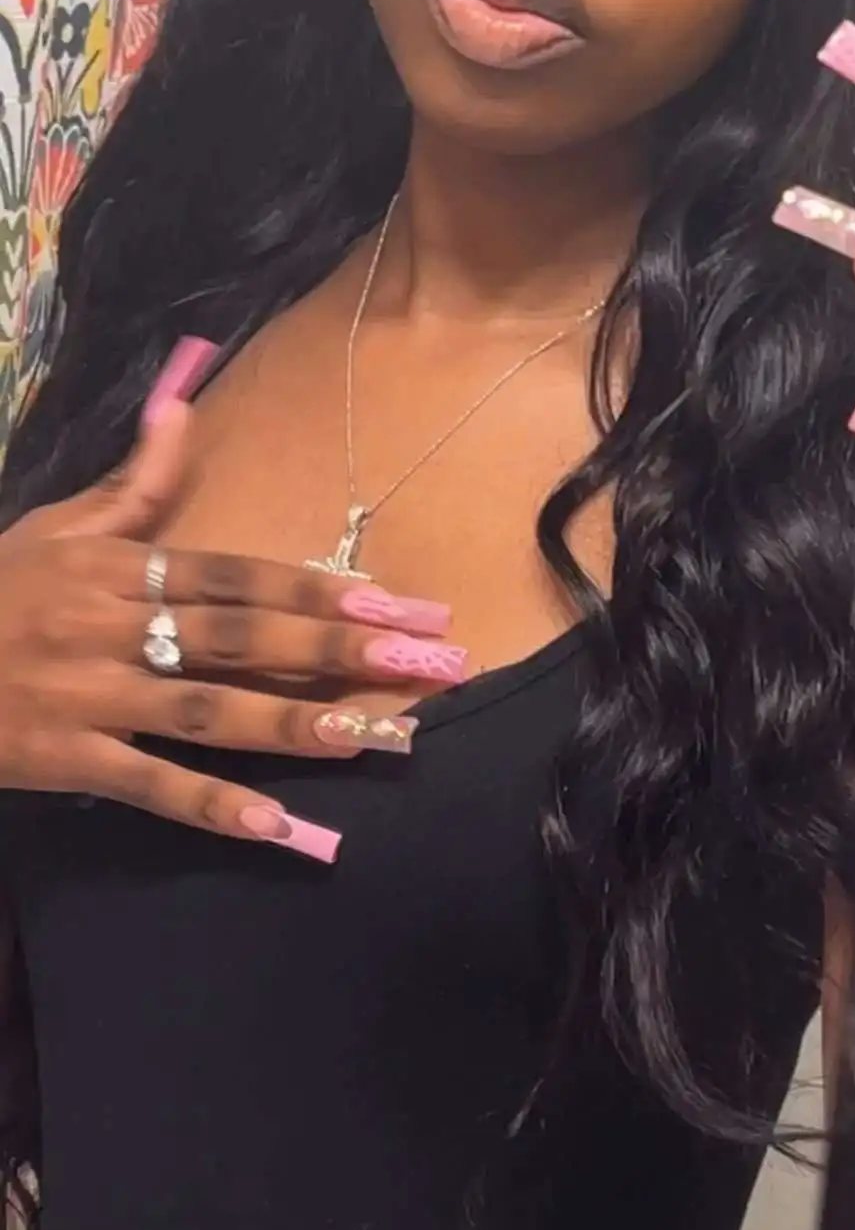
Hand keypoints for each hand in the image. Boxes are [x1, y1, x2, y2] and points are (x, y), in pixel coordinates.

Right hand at [0, 399, 462, 852]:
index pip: (233, 573)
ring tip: (374, 734)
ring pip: (205, 709)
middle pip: (239, 636)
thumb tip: (182, 405)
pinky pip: (146, 783)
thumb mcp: (54, 526)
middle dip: (336, 648)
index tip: (395, 600)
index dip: (314, 587)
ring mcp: (87, 693)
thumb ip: (131, 483)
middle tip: (425, 660)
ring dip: (293, 723)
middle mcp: (110, 624)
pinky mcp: (62, 758)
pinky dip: (211, 805)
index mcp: (115, 565)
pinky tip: (278, 824)